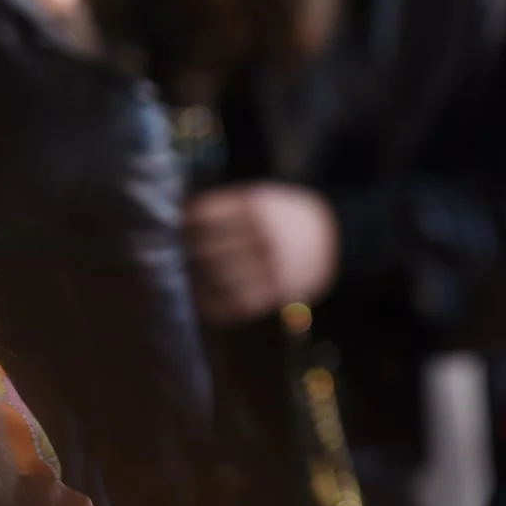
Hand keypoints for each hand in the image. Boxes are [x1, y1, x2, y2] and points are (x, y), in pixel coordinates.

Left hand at [184, 182, 339, 324]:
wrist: (337, 238)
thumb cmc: (287, 217)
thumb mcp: (264, 199)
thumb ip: (226, 207)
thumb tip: (178, 221)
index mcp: (258, 208)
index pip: (203, 217)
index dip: (182, 226)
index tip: (170, 231)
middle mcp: (265, 236)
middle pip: (206, 248)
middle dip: (185, 254)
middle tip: (168, 259)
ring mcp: (272, 265)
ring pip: (218, 277)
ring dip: (195, 280)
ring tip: (182, 279)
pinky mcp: (279, 290)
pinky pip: (236, 303)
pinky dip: (214, 306)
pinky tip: (201, 301)